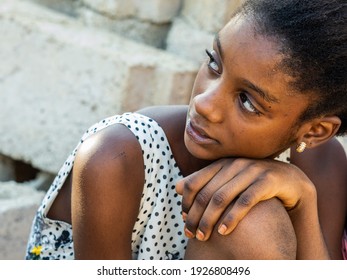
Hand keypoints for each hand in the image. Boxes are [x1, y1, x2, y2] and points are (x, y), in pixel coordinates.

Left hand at [176, 157, 315, 240]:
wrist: (288, 180)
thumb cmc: (252, 182)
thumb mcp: (227, 181)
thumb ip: (204, 182)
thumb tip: (176, 187)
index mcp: (221, 164)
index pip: (194, 182)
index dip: (186, 202)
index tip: (183, 219)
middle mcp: (234, 164)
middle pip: (205, 193)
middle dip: (195, 216)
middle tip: (190, 234)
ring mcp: (251, 171)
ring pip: (222, 197)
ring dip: (210, 220)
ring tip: (203, 236)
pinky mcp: (267, 181)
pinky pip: (245, 201)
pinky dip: (232, 217)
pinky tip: (224, 231)